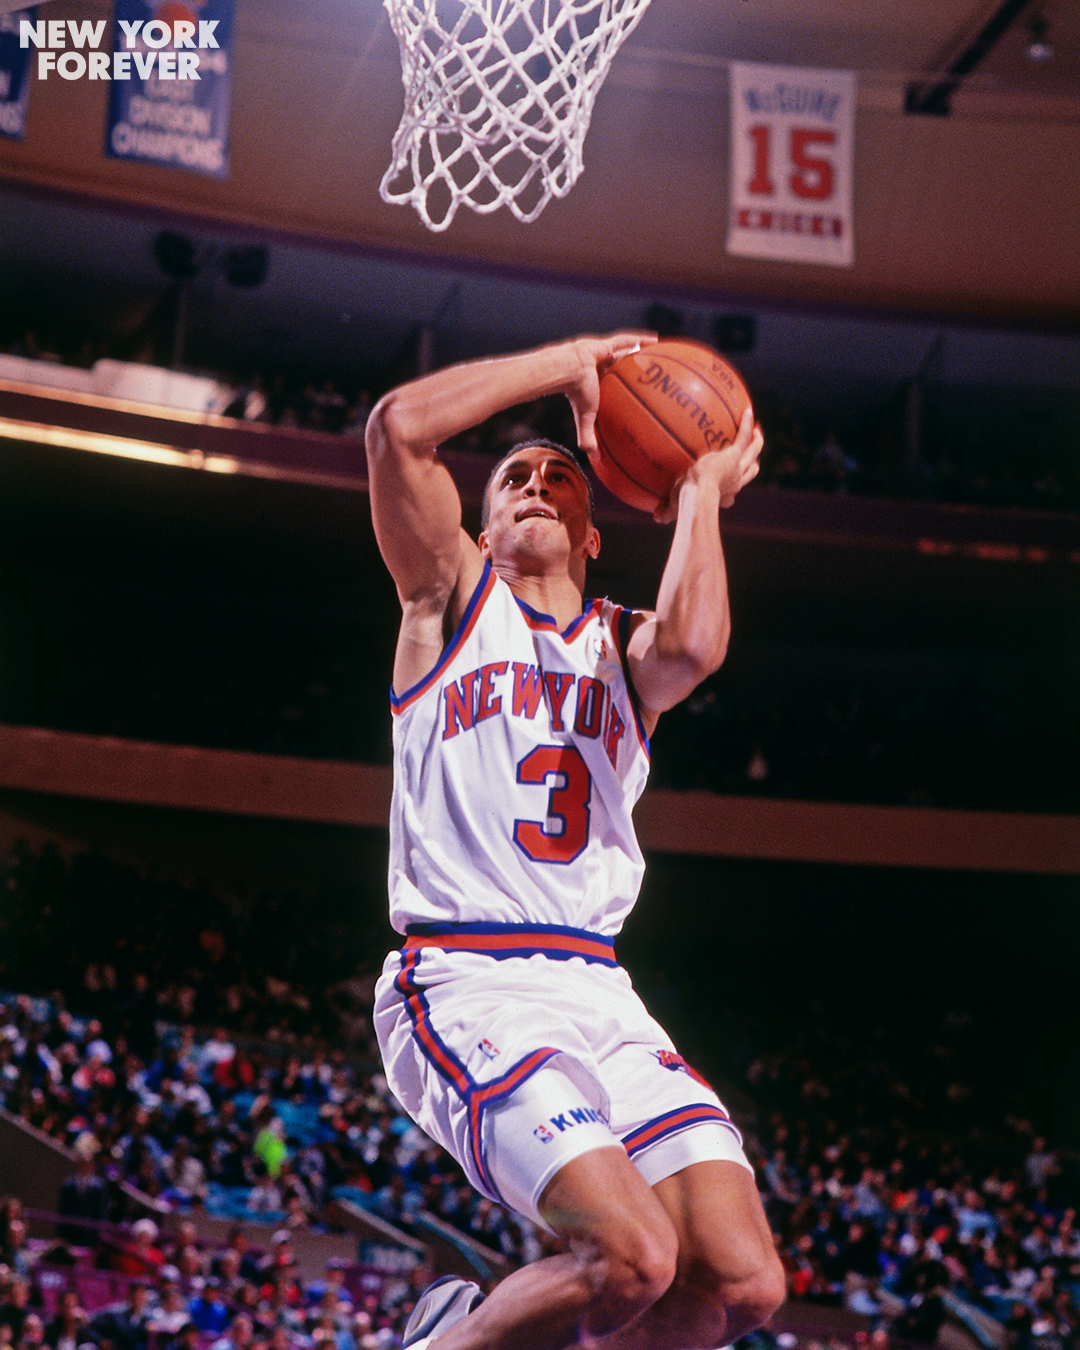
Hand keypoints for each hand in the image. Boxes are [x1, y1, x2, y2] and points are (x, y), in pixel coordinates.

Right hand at [563, 331, 656, 458]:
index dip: (616, 384)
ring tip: (653, 351)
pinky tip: (656, 339)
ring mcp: (602, 351)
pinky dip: (640, 338)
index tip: (626, 389)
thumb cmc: (575, 394)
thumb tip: (595, 458)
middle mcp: (598, 365)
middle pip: (617, 363)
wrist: (565, 371)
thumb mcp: (585, 417)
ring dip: (637, 350)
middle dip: (629, 364)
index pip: (606, 382)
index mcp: (592, 380)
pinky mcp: (606, 342)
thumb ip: (589, 435)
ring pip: (623, 349)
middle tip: (644, 370)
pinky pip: (626, 339)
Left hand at [653, 406, 762, 522]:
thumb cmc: (686, 503)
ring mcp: (737, 468)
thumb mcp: (675, 507)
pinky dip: (747, 424)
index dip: (732, 493)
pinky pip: (744, 437)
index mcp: (725, 495)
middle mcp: (735, 482)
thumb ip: (666, 512)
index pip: (731, 495)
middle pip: (750, 471)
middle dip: (753, 461)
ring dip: (757, 442)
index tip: (730, 492)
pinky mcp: (734, 455)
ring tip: (757, 431)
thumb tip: (656, 517)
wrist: (698, 495)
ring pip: (753, 453)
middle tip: (752, 452)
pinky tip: (747, 411)